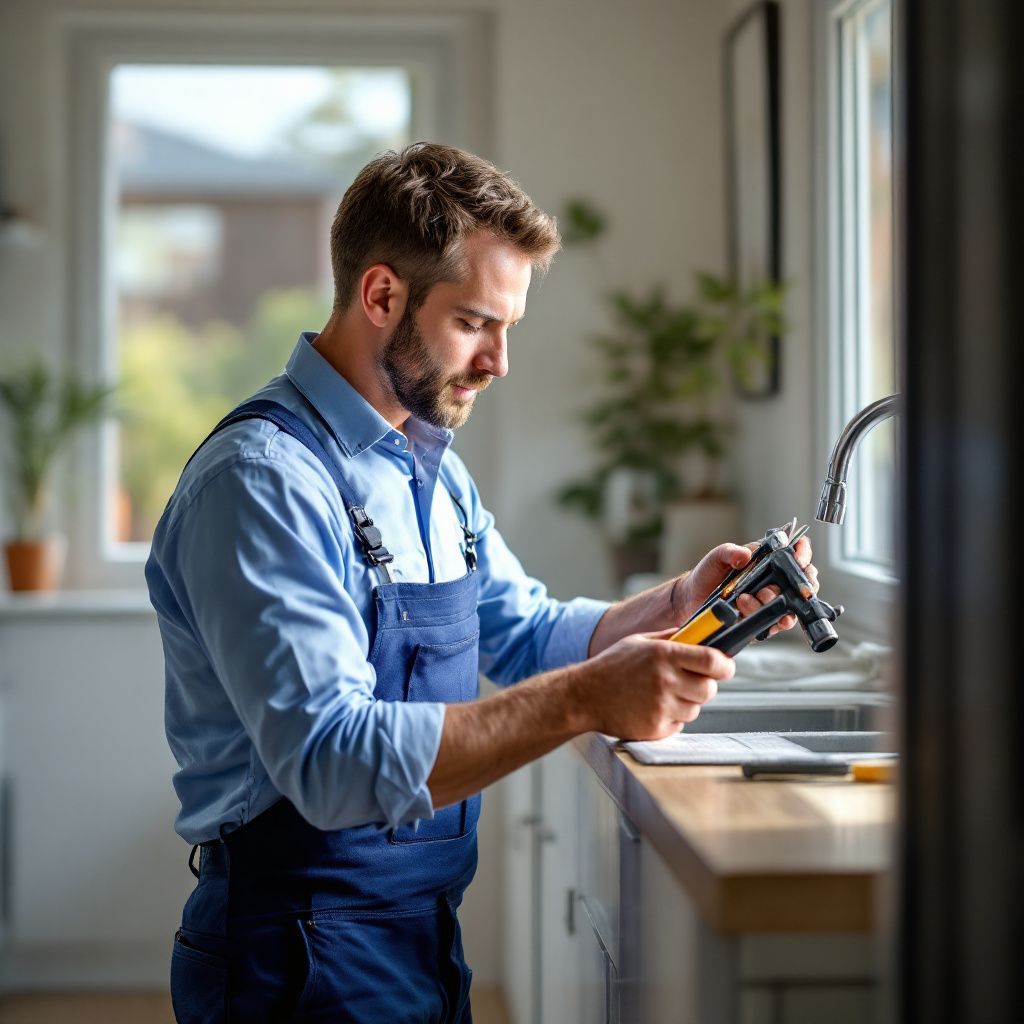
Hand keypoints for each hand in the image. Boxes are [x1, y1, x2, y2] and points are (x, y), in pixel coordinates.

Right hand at [572, 629, 734, 739]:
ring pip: (695, 708)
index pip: (712, 660)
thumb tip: (701, 635)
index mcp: (663, 654)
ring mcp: (660, 707)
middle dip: (704, 685)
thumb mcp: (640, 641)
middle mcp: (664, 680)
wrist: (583, 696)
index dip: (724, 665)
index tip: (724, 666)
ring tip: (662, 694)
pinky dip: (671, 718)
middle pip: (709, 689)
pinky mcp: (655, 728)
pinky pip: (679, 725)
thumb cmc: (611, 667)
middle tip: (689, 681)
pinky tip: (651, 707)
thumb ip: (671, 638)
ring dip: (686, 703)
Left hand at [676, 537, 819, 637]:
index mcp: (768, 561)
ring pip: (790, 606)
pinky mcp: (764, 621)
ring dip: (773, 603)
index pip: (797, 553)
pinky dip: (768, 620)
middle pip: (803, 582)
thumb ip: (730, 552)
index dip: (803, 553)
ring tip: (747, 599)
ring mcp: (771, 602)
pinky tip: (749, 612)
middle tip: (769, 588)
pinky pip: (775, 623)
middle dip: (794, 585)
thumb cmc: (708, 574)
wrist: (692, 598)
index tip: (798, 557)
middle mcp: (775, 582)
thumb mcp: (717, 557)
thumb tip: (745, 554)